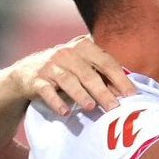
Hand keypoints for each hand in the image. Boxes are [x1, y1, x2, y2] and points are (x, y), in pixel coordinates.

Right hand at [10, 35, 135, 115]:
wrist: (27, 73)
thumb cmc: (67, 71)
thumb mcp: (85, 67)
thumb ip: (105, 75)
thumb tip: (129, 93)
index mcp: (84, 46)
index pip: (106, 62)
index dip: (120, 78)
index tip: (132, 95)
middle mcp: (67, 53)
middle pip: (89, 74)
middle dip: (103, 91)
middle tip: (114, 107)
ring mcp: (50, 65)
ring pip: (68, 81)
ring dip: (80, 95)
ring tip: (91, 108)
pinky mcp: (35, 80)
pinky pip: (46, 91)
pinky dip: (56, 101)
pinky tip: (65, 112)